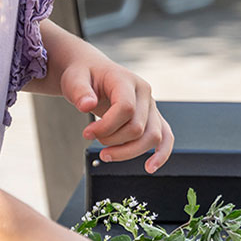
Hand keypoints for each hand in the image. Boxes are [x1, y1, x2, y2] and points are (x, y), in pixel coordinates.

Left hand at [57, 54, 173, 171]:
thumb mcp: (74, 78)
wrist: (93, 72)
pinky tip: (150, 168)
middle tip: (91, 137)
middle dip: (112, 140)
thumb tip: (87, 106)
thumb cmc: (85, 76)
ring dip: (128, 152)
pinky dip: (161, 154)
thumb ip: (79, 91)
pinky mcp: (152, 119)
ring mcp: (151, 107)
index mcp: (127, 80)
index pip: (126, 108)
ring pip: (152, 137)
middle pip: (138, 127)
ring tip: (106, 155)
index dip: (106, 126)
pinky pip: (166, 137)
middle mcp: (145, 94)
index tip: (87, 132)